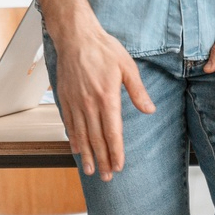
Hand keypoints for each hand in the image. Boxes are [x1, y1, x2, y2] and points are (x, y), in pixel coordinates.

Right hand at [51, 11, 154, 179]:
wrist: (76, 36)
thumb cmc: (103, 49)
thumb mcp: (127, 66)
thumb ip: (138, 91)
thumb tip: (150, 110)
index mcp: (107, 97)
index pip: (112, 132)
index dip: (116, 152)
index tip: (119, 166)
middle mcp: (89, 103)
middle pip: (96, 139)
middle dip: (103, 160)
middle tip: (107, 177)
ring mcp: (75, 102)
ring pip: (81, 135)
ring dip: (87, 155)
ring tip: (90, 171)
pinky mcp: (65, 98)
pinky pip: (70, 124)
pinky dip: (74, 139)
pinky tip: (77, 150)